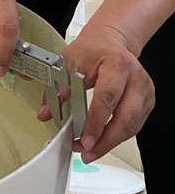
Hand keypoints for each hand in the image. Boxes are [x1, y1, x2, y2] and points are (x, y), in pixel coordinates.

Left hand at [38, 23, 153, 161]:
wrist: (111, 41)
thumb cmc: (92, 49)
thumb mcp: (68, 62)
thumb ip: (58, 88)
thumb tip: (47, 113)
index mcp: (117, 65)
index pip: (108, 98)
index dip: (95, 122)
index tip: (83, 139)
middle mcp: (136, 79)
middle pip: (126, 118)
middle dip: (105, 141)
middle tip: (86, 152)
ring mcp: (145, 91)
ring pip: (132, 126)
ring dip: (110, 142)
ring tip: (89, 150)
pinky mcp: (146, 102)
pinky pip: (134, 125)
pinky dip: (117, 135)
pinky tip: (101, 140)